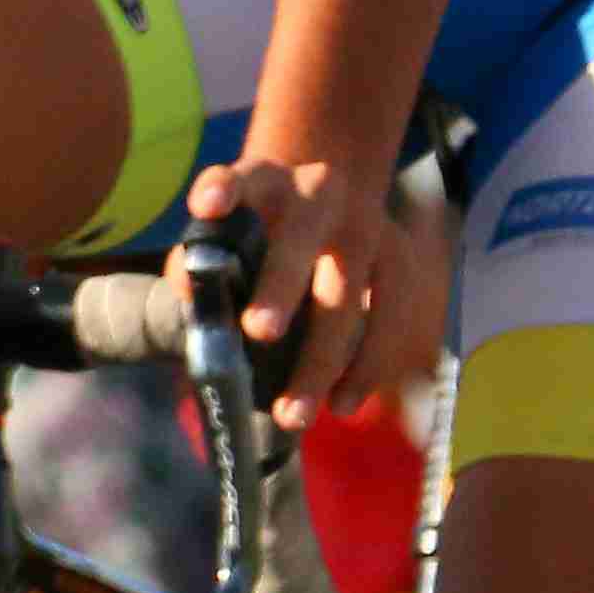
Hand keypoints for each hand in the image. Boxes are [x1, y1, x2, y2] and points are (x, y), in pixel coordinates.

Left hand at [184, 153, 439, 434]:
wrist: (331, 202)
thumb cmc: (262, 232)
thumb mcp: (229, 234)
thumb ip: (201, 266)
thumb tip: (194, 299)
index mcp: (266, 182)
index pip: (240, 178)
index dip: (224, 190)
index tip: (207, 206)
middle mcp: (320, 192)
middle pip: (301, 240)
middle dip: (279, 286)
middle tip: (258, 332)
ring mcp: (368, 221)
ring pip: (349, 290)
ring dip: (323, 356)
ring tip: (291, 413)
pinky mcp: (399, 254)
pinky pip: (390, 314)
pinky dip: (367, 364)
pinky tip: (342, 404)